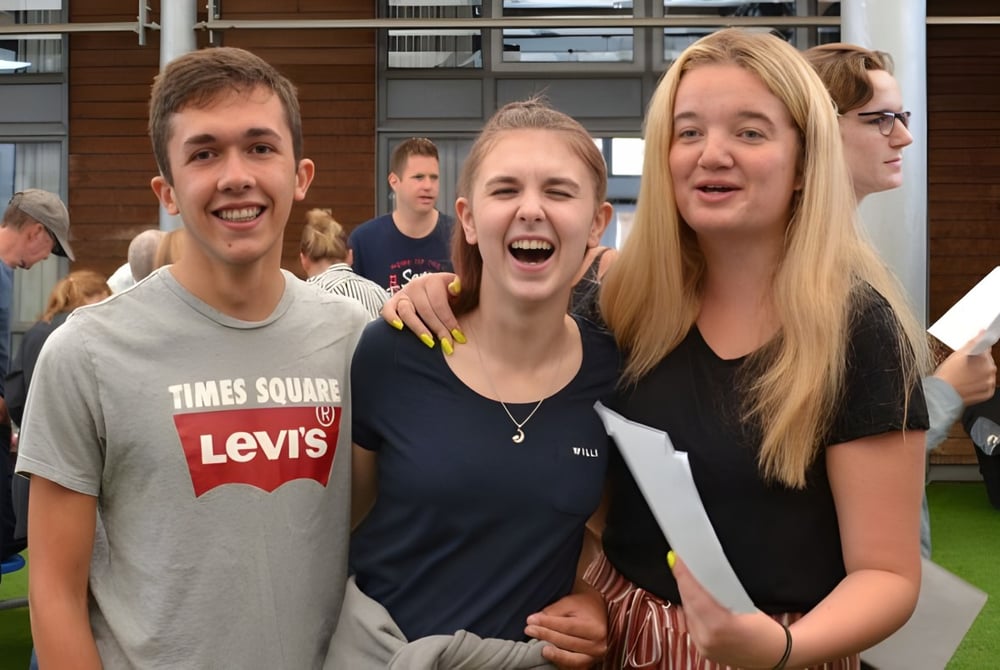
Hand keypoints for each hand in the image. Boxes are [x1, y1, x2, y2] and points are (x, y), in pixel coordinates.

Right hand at [379, 272, 463, 351]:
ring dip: (419, 328)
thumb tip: (454, 289)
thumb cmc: (449, 296)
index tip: (459, 337)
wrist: (432, 292)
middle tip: (448, 345)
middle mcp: (416, 285)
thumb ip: (460, 288)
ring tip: (430, 342)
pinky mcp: (392, 302)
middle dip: (438, 329)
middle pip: (425, 310)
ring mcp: (403, 294)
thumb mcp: (458, 289)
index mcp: (433, 280)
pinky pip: (387, 310)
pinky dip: (391, 318)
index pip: (440, 303)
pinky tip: (400, 328)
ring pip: (407, 311)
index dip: (450, 321)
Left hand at [525, 591, 607, 668]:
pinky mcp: (588, 664)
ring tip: (539, 648)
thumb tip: (534, 621)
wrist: (598, 612)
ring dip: (554, 654)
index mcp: (595, 628)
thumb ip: (553, 612)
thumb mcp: (569, 603)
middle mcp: (598, 645)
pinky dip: (560, 662)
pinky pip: (573, 666)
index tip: (530, 620)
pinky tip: (548, 655)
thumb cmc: (583, 606)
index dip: (548, 624)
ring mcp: (594, 657)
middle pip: (568, 642)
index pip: (567, 627)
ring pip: (571, 659)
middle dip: (546, 636)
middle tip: (529, 630)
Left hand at [670, 552, 788, 668]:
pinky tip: (695, 597)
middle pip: (687, 602)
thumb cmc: (765, 628)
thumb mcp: (746, 603)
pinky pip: (691, 623)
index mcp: (719, 625)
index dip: (683, 574)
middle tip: (682, 562)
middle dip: (684, 581)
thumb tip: (703, 570)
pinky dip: (692, 608)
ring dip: (687, 594)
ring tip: (687, 576)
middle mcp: (706, 638)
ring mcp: (703, 647)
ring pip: (687, 613)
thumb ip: (721, 588)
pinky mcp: (702, 650)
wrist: (774, 655)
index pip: (693, 594)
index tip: (677, 557)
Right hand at [934, 336, 995, 406]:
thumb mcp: (958, 355)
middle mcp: (990, 372)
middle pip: (986, 362)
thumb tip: (981, 333)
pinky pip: (985, 385)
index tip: (974, 349)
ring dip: (978, 373)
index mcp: (986, 360)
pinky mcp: (986, 393)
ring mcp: (989, 384)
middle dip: (977, 362)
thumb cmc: (947, 376)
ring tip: (963, 375)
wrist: (941, 395)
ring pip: (985, 374)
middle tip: (962, 365)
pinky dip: (978, 384)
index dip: (978, 348)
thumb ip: (973, 342)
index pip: (986, 348)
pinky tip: (967, 383)